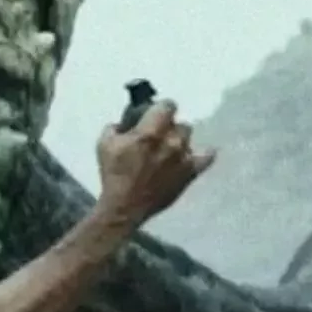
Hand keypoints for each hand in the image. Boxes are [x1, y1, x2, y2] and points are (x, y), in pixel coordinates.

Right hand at [93, 99, 215, 227]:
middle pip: (178, 123)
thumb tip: (123, 123)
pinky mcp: (190, 172)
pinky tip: (193, 155)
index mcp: (150, 132)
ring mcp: (184, 157)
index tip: (153, 115)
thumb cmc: (113, 175)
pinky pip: (207, 156)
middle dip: (167, 127)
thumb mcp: (104, 145)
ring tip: (168, 151)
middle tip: (156, 138)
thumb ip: (115, 127)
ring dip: (179, 140)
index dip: (159, 108)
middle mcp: (171, 141)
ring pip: (188, 137)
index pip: (167, 105)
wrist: (125, 206)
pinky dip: (203, 154)